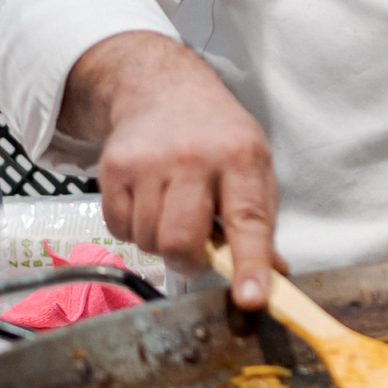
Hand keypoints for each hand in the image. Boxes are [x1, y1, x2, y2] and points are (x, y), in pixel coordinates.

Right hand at [76, 33, 278, 310]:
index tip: (251, 298)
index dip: (250, 264)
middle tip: (196, 254)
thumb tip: (274, 276)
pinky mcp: (113, 167)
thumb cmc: (218, 137)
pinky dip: (134, 230)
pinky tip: (148, 204)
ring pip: (147, 240)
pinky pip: (119, 229)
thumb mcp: (254, 165)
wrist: (163, 89)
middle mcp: (194, 158)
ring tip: (173, 213)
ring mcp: (149, 162)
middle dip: (189, 261)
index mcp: (242, 158)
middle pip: (181, 239)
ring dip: (160, 243)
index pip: (249, 219)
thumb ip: (260, 221)